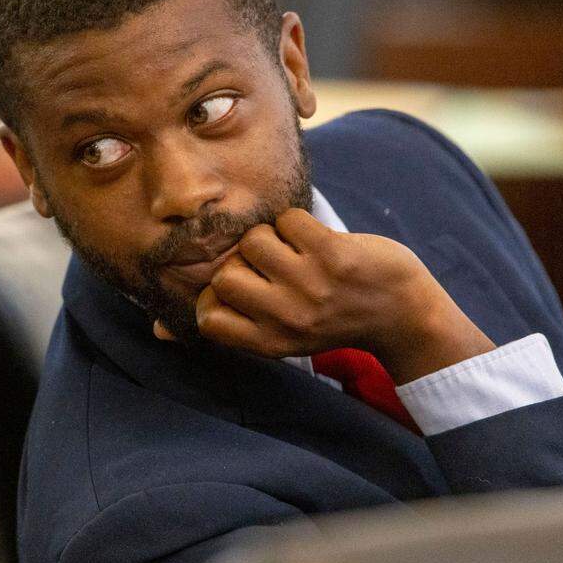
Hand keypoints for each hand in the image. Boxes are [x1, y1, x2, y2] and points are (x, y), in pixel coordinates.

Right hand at [170, 208, 494, 383]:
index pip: (208, 318)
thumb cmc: (332, 320)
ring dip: (272, 237)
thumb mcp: (279, 337)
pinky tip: (318, 240)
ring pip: (254, 240)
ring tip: (297, 251)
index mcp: (269, 342)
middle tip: (274, 267)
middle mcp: (287, 318)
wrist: (405, 315)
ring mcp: (310, 286)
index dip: (214, 296)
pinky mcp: (333, 255)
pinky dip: (299, 223)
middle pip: (226, 273)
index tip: (239, 291)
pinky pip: (288, 220)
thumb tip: (156, 333)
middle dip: (245, 261)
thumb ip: (228, 328)